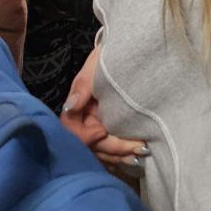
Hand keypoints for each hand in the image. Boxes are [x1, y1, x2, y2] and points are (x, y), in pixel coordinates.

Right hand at [60, 47, 148, 176]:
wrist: (124, 50)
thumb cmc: (109, 56)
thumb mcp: (95, 66)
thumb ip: (82, 86)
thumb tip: (70, 106)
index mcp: (77, 105)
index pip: (71, 128)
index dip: (85, 135)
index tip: (102, 131)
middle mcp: (84, 119)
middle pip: (89, 145)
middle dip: (113, 148)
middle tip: (138, 147)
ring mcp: (94, 126)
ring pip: (100, 151)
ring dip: (118, 155)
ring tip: (139, 154)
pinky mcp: (107, 131)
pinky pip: (108, 151)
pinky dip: (119, 157)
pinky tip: (133, 159)